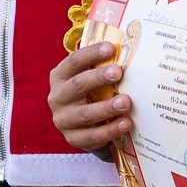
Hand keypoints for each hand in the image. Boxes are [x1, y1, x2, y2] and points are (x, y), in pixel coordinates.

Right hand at [49, 39, 133, 157]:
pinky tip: (126, 124)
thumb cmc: (89, 94)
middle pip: (77, 85)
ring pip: (85, 113)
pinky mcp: (72, 138)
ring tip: (126, 102)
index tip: (110, 48)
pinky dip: (110, 130)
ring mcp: (63, 119)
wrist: (80, 126)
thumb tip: (128, 48)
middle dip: (98, 78)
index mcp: (60, 76)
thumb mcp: (89, 79)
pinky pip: (92, 136)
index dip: (91, 54)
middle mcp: (57, 97)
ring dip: (106, 108)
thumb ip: (101, 67)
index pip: (73, 62)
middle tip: (118, 72)